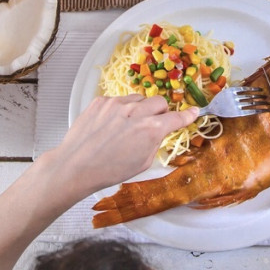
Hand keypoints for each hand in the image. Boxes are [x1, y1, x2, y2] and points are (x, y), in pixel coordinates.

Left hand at [51, 95, 198, 198]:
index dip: (187, 115)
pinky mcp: (101, 101)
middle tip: (152, 124)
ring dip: (139, 109)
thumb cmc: (110, 170)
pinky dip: (120, 110)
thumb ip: (155, 141)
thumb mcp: (142, 162)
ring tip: (127, 126)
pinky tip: (110, 125)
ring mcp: (117, 103)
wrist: (76, 166)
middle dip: (160, 112)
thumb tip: (160, 130)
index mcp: (151, 129)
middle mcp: (136, 111)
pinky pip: (118, 100)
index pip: (176, 117)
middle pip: (159, 102)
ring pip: (139, 99)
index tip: (193, 111)